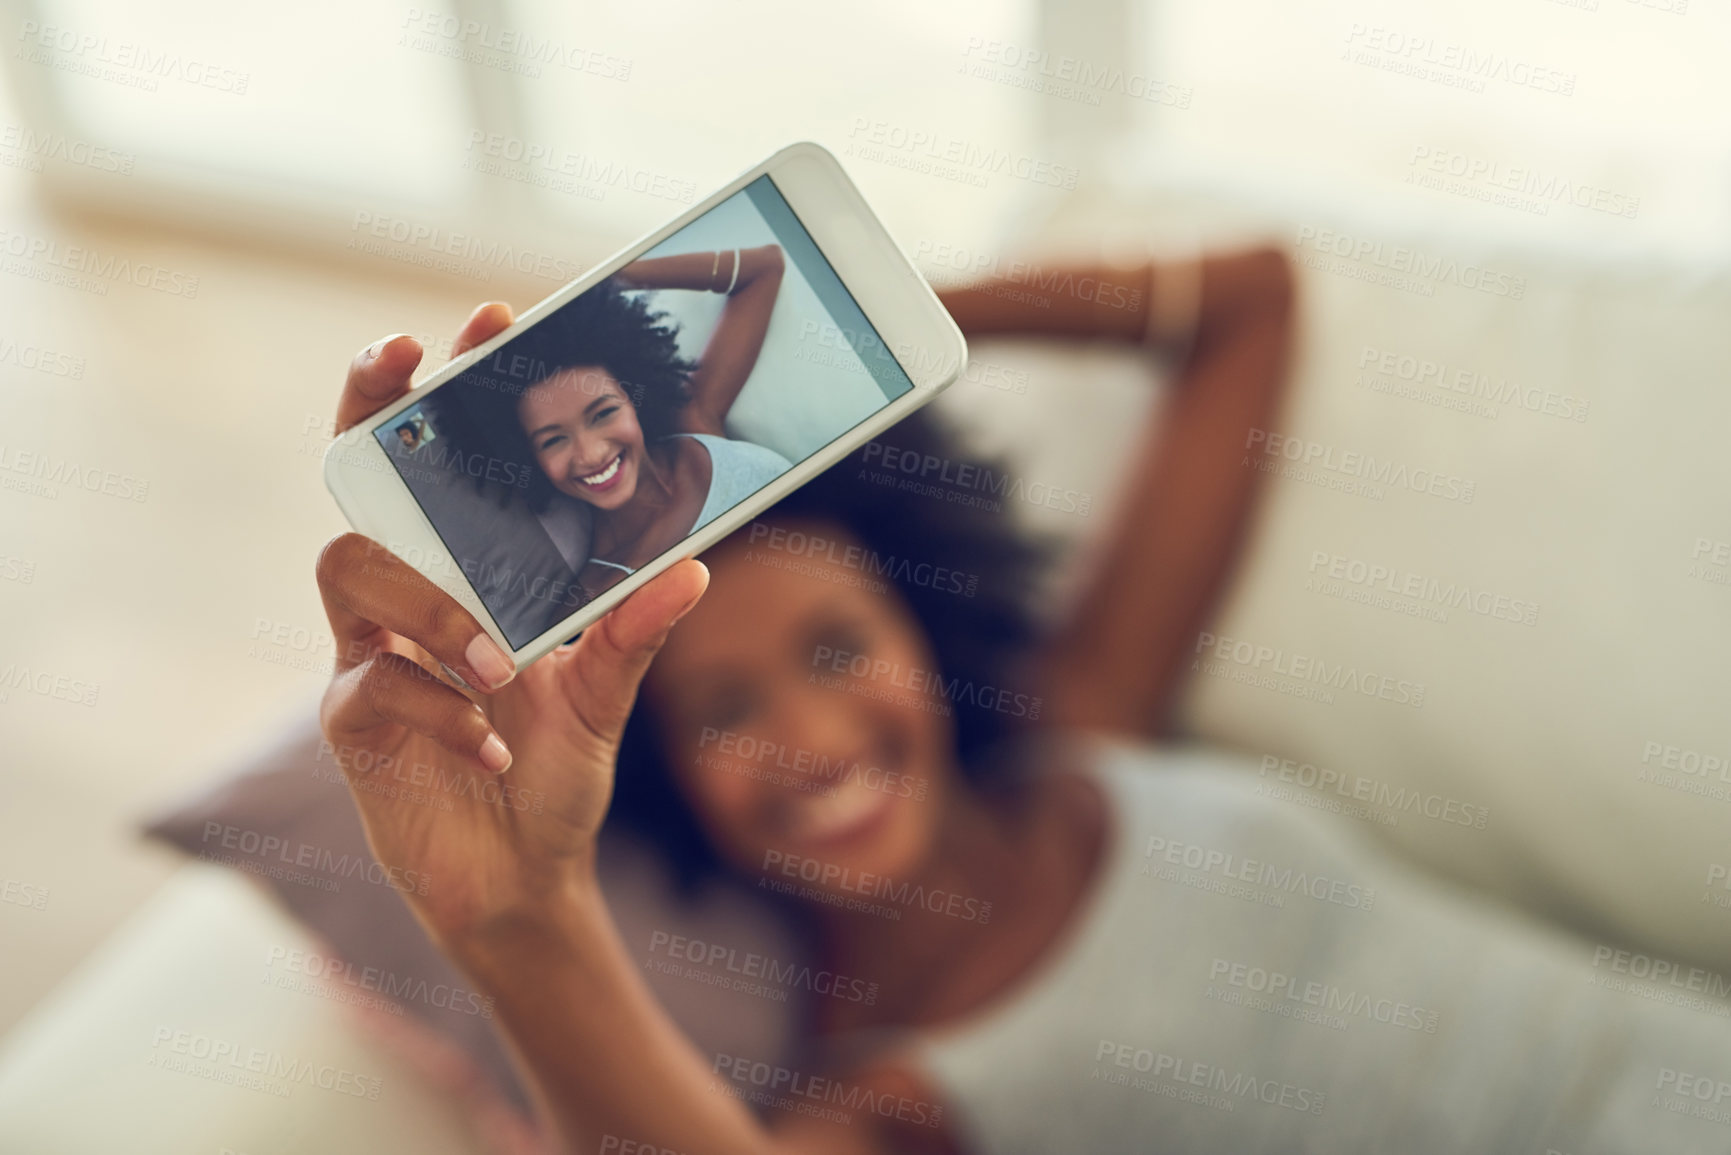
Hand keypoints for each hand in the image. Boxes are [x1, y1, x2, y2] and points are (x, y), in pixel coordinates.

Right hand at [315, 303, 708, 942]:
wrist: (520, 876)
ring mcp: (369, 651)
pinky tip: (492, 744)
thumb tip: (694, 564)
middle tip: (406, 358)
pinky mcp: (352, 720)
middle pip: (359, 479)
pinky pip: (374, 685)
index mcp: (466, 572)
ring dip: (431, 603)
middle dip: (375, 412)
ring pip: (352, 568)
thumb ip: (634, 630)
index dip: (441, 391)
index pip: (438, 464)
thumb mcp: (605, 693)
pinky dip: (441, 710)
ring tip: (499, 661)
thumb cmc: (552, 770)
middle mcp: (407, 596)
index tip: (477, 322)